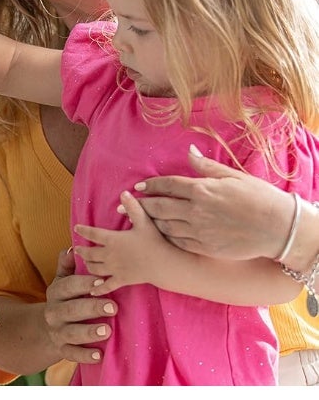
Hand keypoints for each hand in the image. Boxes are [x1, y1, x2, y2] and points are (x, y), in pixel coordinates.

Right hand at [43, 247, 117, 363]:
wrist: (46, 328)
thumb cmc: (64, 298)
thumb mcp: (62, 280)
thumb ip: (67, 265)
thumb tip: (73, 249)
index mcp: (55, 292)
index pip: (69, 286)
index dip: (85, 283)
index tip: (103, 282)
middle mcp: (53, 312)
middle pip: (71, 310)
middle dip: (92, 308)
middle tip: (113, 307)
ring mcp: (57, 332)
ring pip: (72, 333)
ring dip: (89, 332)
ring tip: (108, 331)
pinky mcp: (62, 350)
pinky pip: (72, 354)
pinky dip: (85, 355)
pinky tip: (100, 355)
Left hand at [74, 196, 171, 294]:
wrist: (163, 264)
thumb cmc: (154, 241)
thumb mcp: (144, 221)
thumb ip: (133, 207)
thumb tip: (124, 192)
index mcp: (113, 239)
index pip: (93, 234)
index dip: (83, 230)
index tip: (76, 227)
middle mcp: (110, 255)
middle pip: (90, 253)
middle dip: (82, 251)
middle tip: (76, 249)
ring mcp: (115, 269)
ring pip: (95, 269)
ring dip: (88, 265)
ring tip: (84, 263)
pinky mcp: (122, 280)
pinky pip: (107, 286)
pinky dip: (98, 288)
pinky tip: (92, 290)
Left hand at [134, 145, 293, 259]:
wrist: (277, 228)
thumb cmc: (258, 198)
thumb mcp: (233, 176)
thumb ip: (206, 167)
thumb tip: (189, 152)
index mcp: (203, 189)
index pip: (169, 185)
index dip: (151, 186)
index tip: (137, 188)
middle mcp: (197, 210)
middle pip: (160, 206)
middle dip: (139, 206)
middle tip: (122, 207)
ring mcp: (200, 230)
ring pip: (166, 226)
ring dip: (150, 222)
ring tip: (137, 221)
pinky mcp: (205, 247)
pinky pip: (178, 242)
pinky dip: (166, 237)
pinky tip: (159, 235)